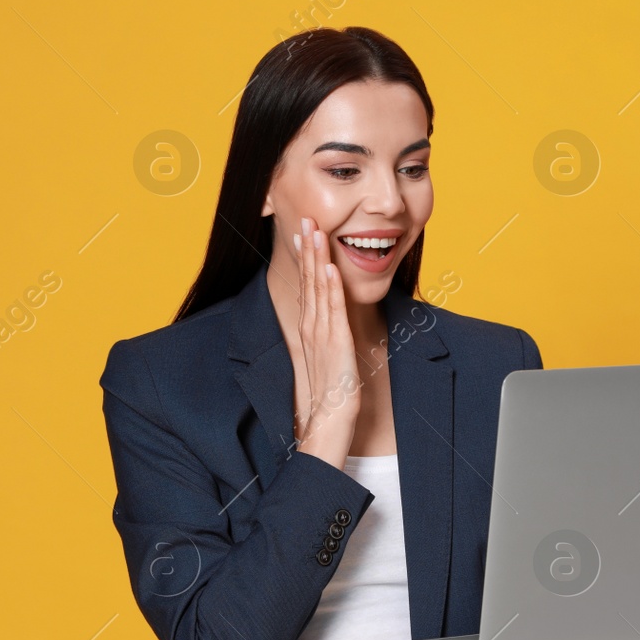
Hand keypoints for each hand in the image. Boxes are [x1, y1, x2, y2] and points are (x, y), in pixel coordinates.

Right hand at [292, 216, 359, 467]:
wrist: (329, 419)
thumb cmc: (330, 392)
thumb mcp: (328, 357)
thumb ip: (328, 337)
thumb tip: (332, 322)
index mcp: (310, 328)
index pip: (307, 285)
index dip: (307, 257)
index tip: (304, 233)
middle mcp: (311, 327)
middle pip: (309, 280)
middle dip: (308, 248)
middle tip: (305, 219)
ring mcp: (322, 334)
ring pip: (318, 288)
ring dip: (317, 259)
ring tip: (315, 232)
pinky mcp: (335, 343)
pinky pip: (332, 310)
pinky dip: (330, 288)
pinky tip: (329, 269)